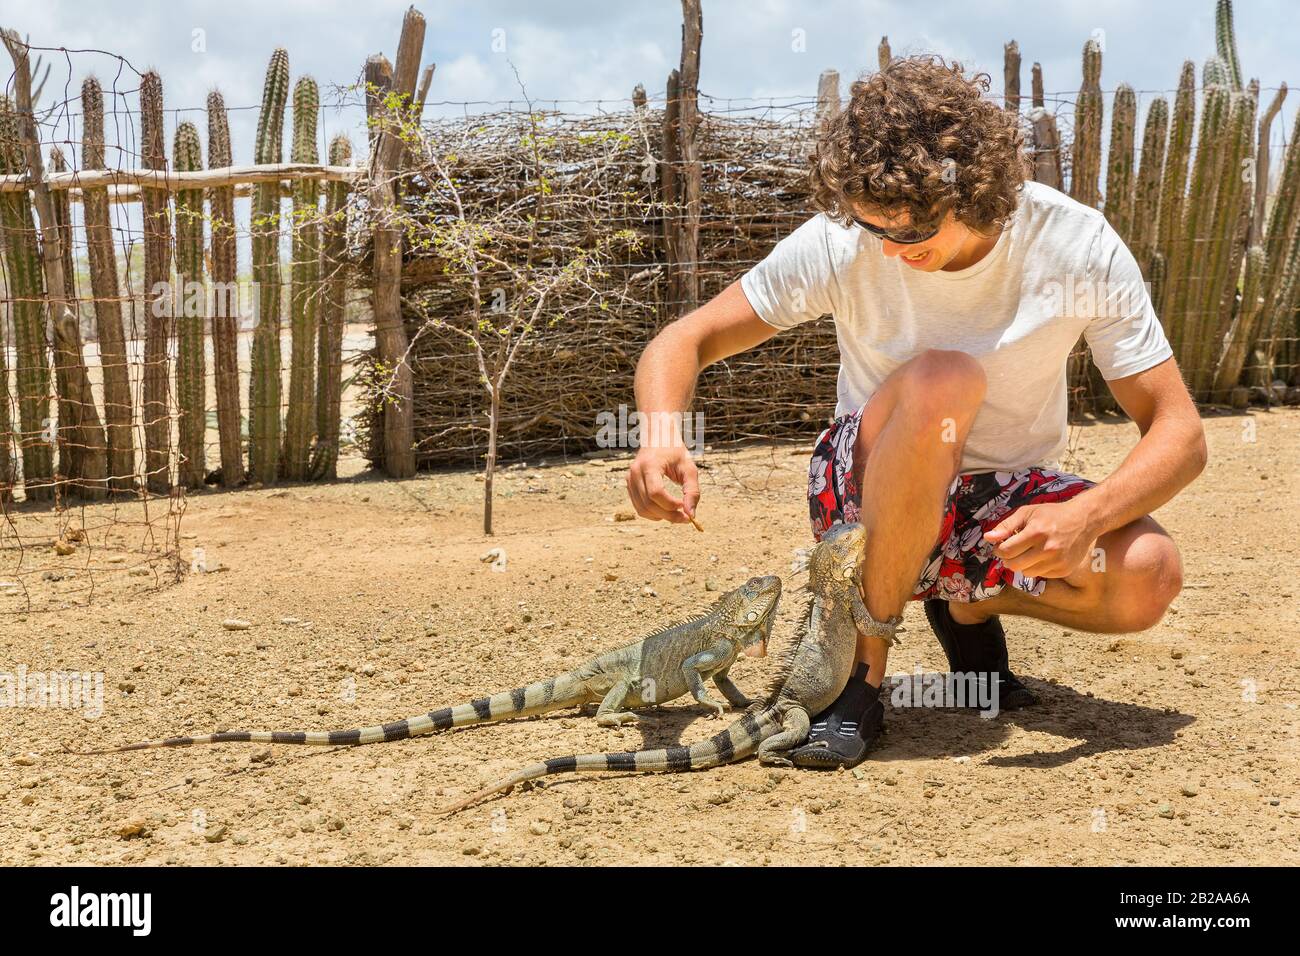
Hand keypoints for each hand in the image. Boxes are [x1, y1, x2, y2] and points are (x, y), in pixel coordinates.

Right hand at [626, 442, 698, 523]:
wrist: (658, 436)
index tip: (685, 508)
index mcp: (649, 465)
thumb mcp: (688, 468)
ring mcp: (630, 479)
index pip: (656, 493)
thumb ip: (692, 491)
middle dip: (668, 515)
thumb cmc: (675, 450)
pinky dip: (653, 513)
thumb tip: (691, 515)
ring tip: (677, 512)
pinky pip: (639, 507)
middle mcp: (635, 472)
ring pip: (642, 509)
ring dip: (661, 516)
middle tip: (685, 517)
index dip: (671, 505)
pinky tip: (666, 509)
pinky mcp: (629, 485)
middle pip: (649, 504)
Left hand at [983, 501, 1097, 578]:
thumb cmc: (1052, 514)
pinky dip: (1037, 567)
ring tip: (1028, 552)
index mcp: (1036, 532)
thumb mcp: (1027, 513)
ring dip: (1023, 564)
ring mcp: (1058, 561)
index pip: (1007, 551)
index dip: (999, 549)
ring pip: (1026, 573)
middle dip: (1008, 559)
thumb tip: (988, 538)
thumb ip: (1006, 526)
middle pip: (1014, 565)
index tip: (1001, 545)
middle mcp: (1048, 549)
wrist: (1084, 520)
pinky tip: (1042, 556)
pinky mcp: (1064, 570)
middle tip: (1012, 551)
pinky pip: (1041, 575)